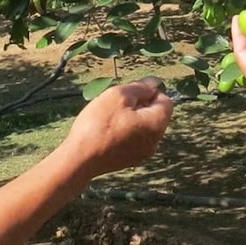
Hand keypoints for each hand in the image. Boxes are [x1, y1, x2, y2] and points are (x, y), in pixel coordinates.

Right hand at [58, 77, 173, 179]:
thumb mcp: (119, 95)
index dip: (148, 91)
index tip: (127, 93)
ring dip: (130, 118)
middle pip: (154, 114)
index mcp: (156, 124)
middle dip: (138, 105)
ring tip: (108, 119)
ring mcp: (143, 153)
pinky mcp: (130, 160)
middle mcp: (155, 141)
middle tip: (115, 105)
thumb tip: (154, 83)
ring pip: (143, 127)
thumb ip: (140, 87)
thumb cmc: (99, 124)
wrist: (80, 159)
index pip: (165, 100)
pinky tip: (106, 132)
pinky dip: (124, 132)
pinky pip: (134, 139)